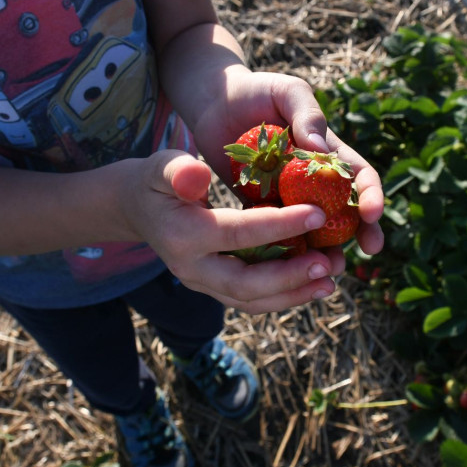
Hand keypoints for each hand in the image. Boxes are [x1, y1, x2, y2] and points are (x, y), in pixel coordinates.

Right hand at [129, 150, 340, 313]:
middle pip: (246, 284)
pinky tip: (314, 283)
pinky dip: (285, 295)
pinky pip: (252, 299)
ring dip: (294, 294)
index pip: (238, 235)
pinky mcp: (215, 288)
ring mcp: (203, 284)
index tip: (318, 214)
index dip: (279, 226)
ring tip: (330, 281)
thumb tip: (198, 173)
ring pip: (252, 300)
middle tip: (328, 263)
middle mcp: (193, 269)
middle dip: (290, 277)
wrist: (136, 210)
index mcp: (183, 236)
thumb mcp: (161, 166)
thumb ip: (178, 171)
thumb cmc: (156, 180)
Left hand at [193, 70, 384, 269]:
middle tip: (369, 249)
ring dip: (326, 249)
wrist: (214, 102)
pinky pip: (274, 233)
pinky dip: (285, 250)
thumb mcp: (288, 92)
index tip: (372, 212)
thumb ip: (307, 114)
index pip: (359, 175)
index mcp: (328, 152)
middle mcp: (313, 179)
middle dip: (361, 231)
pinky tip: (288, 268)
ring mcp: (287, 196)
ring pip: (313, 229)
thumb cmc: (256, 91)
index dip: (371, 194)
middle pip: (345, 209)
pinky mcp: (259, 207)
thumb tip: (322, 149)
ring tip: (331, 267)